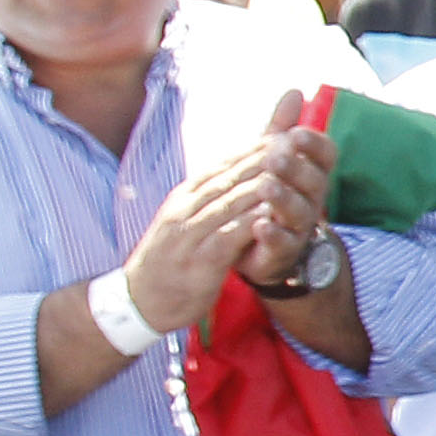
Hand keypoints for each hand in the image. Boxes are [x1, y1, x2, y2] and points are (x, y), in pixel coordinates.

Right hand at [120, 140, 288, 333]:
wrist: (139, 301)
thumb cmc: (170, 260)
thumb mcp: (186, 223)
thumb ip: (211, 200)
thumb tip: (235, 176)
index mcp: (183, 198)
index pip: (222, 166)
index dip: (253, 149)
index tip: (283, 134)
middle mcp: (185, 209)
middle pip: (230, 177)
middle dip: (263, 158)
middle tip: (295, 141)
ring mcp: (190, 233)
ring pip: (231, 200)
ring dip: (263, 183)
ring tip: (293, 168)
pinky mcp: (201, 259)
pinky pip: (231, 234)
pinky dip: (252, 220)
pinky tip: (274, 212)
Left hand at [233, 110, 337, 285]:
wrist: (257, 247)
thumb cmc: (270, 198)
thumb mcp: (273, 159)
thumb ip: (282, 128)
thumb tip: (295, 91)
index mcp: (311, 175)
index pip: (325, 155)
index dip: (313, 144)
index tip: (295, 133)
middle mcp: (311, 200)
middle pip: (314, 182)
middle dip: (296, 168)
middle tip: (275, 157)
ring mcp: (299, 227)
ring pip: (300, 212)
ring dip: (285, 198)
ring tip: (266, 186)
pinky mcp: (283, 252)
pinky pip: (283, 244)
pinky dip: (273, 235)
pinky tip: (260, 225)